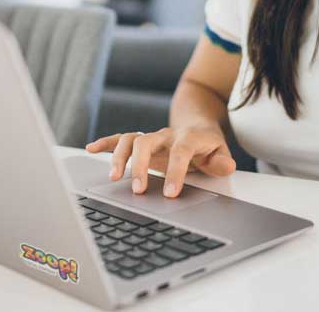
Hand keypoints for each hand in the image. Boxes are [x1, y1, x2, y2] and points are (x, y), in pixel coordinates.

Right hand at [85, 125, 236, 197]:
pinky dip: (105, 143)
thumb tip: (227, 166)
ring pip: (130, 139)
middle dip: (140, 166)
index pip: (180, 152)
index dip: (175, 172)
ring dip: (119, 156)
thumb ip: (221, 161)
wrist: (196, 124)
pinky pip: (120, 139)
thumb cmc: (206, 144)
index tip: (170, 193)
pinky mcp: (140, 141)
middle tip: (139, 190)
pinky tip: (91, 149)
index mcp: (187, 138)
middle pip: (147, 142)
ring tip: (114, 177)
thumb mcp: (220, 152)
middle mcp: (166, 135)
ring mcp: (151, 137)